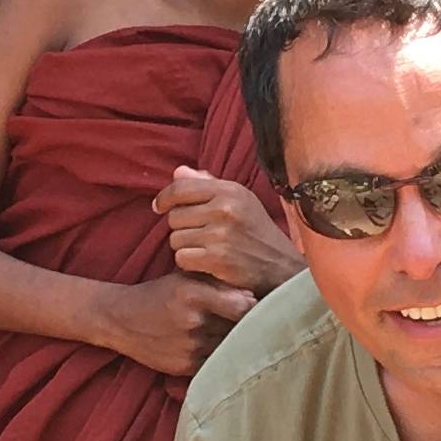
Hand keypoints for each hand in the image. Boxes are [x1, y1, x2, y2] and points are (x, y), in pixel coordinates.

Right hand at [108, 272, 256, 377]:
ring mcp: (188, 346)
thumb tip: (253, 297)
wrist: (120, 319)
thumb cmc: (160, 295)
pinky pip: (215, 364)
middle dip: (250, 326)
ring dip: (237, 344)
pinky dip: (222, 358)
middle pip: (239, 328)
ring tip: (242, 337)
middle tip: (262, 324)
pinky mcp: (184, 366)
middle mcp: (192, 321)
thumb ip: (218, 285)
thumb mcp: (185, 279)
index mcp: (193, 294)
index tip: (262, 307)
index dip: (255, 308)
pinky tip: (223, 351)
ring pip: (229, 347)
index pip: (242, 305)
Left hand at [155, 166, 301, 293]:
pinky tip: (206, 263)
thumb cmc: (257, 233)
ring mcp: (221, 234)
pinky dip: (190, 263)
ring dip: (185, 247)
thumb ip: (207, 185)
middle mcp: (225, 209)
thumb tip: (177, 172)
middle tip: (200, 236)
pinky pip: (182, 258)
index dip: (164, 198)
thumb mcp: (240, 201)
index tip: (158, 207)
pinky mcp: (218, 259)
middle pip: (174, 216)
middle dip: (182, 228)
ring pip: (176, 239)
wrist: (282, 268)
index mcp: (229, 190)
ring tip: (206, 249)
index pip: (180, 188)